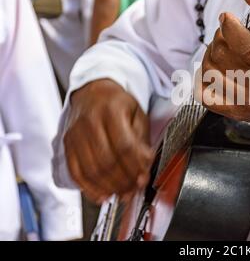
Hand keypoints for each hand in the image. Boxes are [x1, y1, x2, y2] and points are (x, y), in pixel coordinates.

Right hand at [64, 79, 154, 203]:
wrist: (93, 92)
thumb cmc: (118, 104)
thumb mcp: (137, 114)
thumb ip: (142, 140)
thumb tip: (145, 165)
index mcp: (112, 110)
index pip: (124, 145)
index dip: (135, 166)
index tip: (143, 178)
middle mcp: (90, 121)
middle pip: (107, 160)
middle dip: (123, 180)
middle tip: (134, 190)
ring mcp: (76, 133)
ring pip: (91, 169)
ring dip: (109, 187)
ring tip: (122, 194)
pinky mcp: (67, 144)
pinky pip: (76, 171)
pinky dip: (89, 188)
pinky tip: (101, 195)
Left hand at [196, 0, 249, 141]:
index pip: (245, 46)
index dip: (229, 27)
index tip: (227, 18)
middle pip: (224, 57)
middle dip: (220, 38)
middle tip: (227, 34)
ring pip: (211, 73)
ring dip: (211, 55)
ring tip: (222, 49)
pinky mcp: (238, 114)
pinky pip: (206, 95)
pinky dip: (203, 79)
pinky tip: (214, 69)